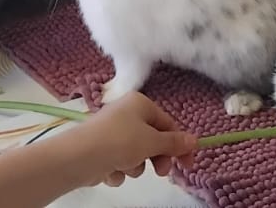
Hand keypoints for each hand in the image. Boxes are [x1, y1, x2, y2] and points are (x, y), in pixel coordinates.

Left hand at [67, 92, 197, 187]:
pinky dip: (119, 169)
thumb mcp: (152, 142)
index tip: (188, 165)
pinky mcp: (102, 150)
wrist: (80, 157)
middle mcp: (126, 114)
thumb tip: (194, 140)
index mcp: (140, 104)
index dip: (180, 145)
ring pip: (137, 154)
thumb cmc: (120, 142)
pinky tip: (110, 170)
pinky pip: (120, 162)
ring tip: (126, 166)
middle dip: (156, 158)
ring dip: (135, 165)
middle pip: (153, 139)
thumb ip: (174, 143)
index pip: (168, 124)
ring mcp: (113, 132)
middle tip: (160, 172)